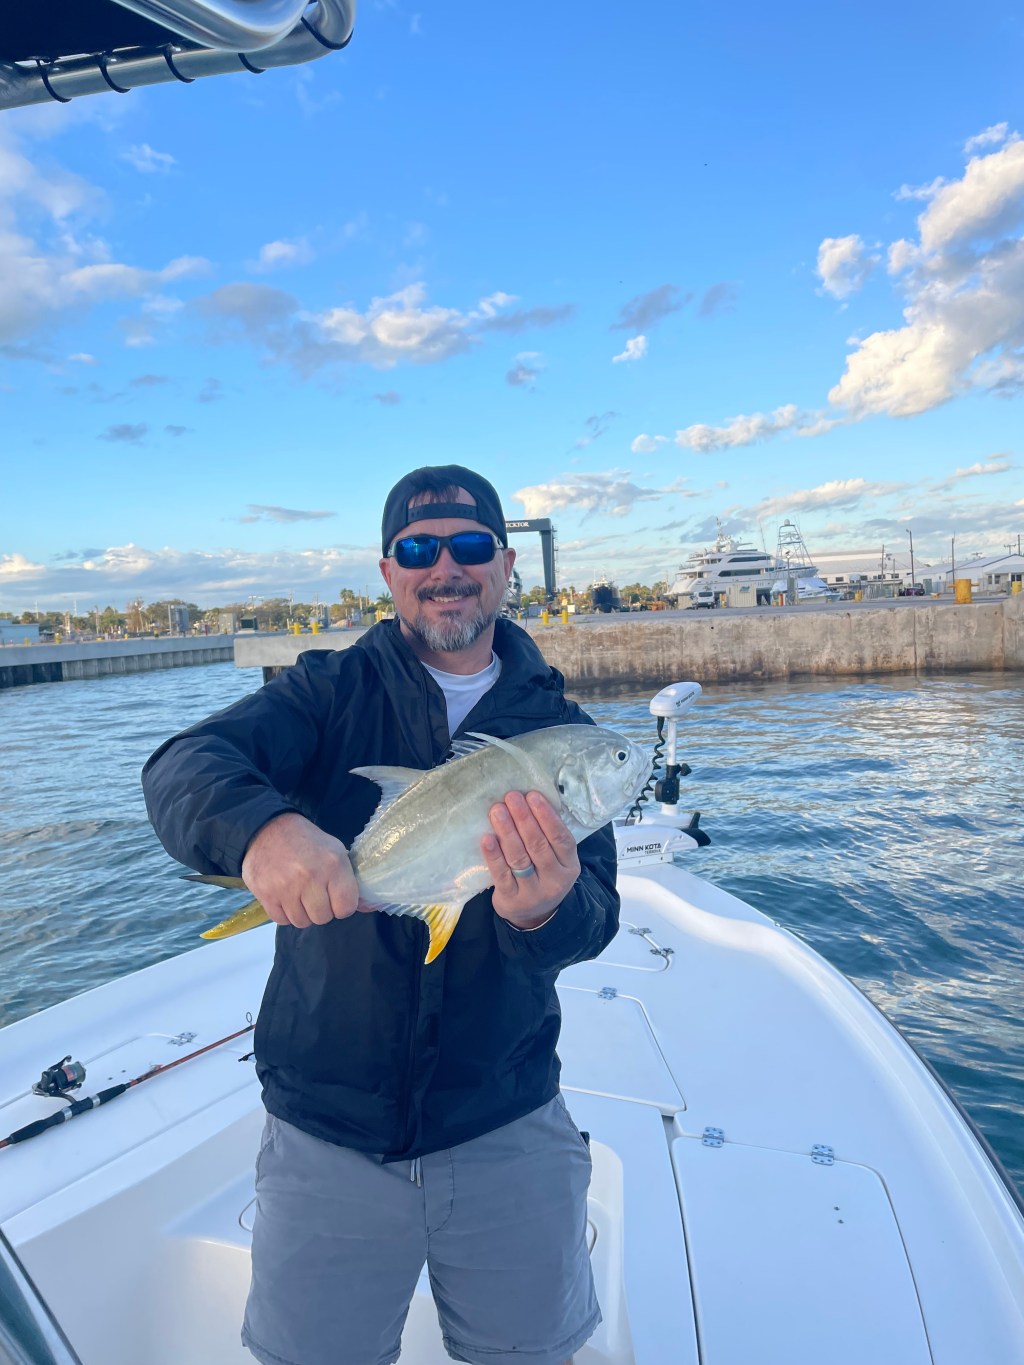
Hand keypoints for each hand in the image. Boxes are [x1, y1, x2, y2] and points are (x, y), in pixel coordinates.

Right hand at [241, 811, 360, 929]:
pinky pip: (282, 920)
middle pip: (323, 918)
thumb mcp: (336, 852)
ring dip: (302, 912)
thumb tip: (368, 907)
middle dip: (321, 909)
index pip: (346, 908)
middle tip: (315, 894)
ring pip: (302, 922)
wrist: (270, 829)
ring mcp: (286, 887)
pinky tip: (285, 896)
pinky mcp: (266, 894)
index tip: (335, 897)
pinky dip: (284, 913)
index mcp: (333, 865)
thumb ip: (350, 881)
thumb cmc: (308, 842)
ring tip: (299, 894)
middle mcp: (311, 877)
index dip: (342, 906)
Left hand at [483, 791, 580, 930]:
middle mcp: (554, 880)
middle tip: (511, 797)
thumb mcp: (557, 861)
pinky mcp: (511, 900)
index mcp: (569, 866)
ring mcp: (532, 892)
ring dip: (507, 831)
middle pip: (538, 845)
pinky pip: (501, 874)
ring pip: (519, 858)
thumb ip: (549, 837)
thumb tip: (530, 800)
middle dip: (523, 818)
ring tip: (497, 810)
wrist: (533, 915)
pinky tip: (487, 838)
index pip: (561, 838)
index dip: (547, 816)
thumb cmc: (543, 875)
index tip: (533, 795)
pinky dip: (494, 855)